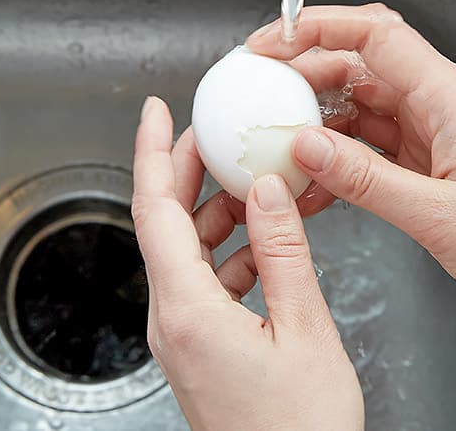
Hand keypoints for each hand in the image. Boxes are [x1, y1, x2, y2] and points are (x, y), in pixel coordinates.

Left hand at [131, 96, 363, 430]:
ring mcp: (181, 335)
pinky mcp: (198, 346)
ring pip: (187, 251)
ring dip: (221, 214)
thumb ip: (285, 252)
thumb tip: (268, 189)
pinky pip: (205, 281)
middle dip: (189, 171)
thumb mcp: (305, 329)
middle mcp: (171, 321)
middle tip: (218, 134)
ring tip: (263, 189)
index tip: (155, 110)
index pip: (154, 210)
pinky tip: (269, 243)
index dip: (151, 151)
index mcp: (188, 312)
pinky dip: (233, 252)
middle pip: (166, 224)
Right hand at [248, 4, 455, 326]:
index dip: (317, 26)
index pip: (376, 33)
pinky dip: (347, 160)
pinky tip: (320, 183)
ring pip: (367, 110)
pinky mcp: (441, 165)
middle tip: (261, 100)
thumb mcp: (438, 215)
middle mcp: (444, 106)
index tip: (272, 42)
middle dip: (307, 77)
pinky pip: (380, 148)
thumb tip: (305, 146)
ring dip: (323, 125)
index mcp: (450, 98)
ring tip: (281, 149)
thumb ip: (365, 179)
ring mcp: (442, 135)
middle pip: (363, 68)